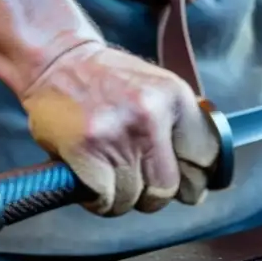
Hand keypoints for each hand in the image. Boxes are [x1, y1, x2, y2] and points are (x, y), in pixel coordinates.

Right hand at [20, 43, 219, 216]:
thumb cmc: (107, 80)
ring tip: (109, 175)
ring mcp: (118, 134)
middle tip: (138, 186)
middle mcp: (152, 117)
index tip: (190, 191)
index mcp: (176, 98)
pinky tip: (92, 180)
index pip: (205, 156)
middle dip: (153, 196)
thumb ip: (179, 126)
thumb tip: (198, 177)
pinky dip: (98, 199)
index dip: (196, 181)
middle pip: (167, 188)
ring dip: (121, 198)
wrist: (56, 60)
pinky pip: (105, 200)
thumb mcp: (156, 89)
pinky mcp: (86, 150)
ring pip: (133, 199)